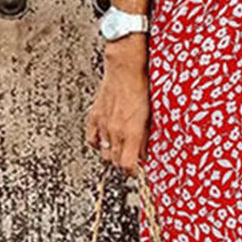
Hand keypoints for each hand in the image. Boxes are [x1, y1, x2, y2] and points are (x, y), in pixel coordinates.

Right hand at [85, 37, 149, 176]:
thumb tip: (144, 154)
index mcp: (131, 132)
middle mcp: (115, 131)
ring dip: (112, 154)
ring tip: (120, 150)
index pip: (127, 165)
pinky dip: (98, 143)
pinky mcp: (95, 116)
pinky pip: (92, 139)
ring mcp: (103, 124)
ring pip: (103, 152)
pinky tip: (105, 141)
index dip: (132, 172)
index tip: (137, 172)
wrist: (124, 70)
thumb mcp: (150, 115)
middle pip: (114, 161)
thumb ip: (145, 137)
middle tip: (131, 160)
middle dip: (123, 164)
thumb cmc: (141, 88)